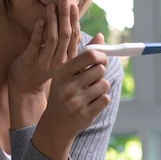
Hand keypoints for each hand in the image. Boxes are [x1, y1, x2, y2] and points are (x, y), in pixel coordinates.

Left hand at [7, 0, 79, 127]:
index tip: (74, 6)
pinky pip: (36, 44)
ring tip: (52, 6)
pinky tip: (40, 21)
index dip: (74, 21)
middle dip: (65, 17)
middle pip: (65, 36)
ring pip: (52, 39)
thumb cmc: (46, 70)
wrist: (26, 89)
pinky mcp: (30, 61)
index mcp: (68, 59)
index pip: (75, 37)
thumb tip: (100, 35)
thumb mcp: (65, 60)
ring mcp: (45, 62)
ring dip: (53, 20)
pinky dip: (38, 32)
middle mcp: (59, 61)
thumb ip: (78, 46)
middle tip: (64, 0)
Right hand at [32, 33, 111, 159]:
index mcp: (62, 72)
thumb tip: (101, 36)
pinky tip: (91, 103)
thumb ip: (85, 54)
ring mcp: (76, 101)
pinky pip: (105, 99)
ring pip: (104, 84)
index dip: (101, 55)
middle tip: (93, 79)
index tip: (101, 60)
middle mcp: (68, 86)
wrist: (55, 123)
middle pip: (100, 69)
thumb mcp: (68, 72)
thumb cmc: (63, 92)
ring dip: (101, 87)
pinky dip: (102, 100)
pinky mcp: (85, 114)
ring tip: (90, 92)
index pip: (90, 55)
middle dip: (100, 73)